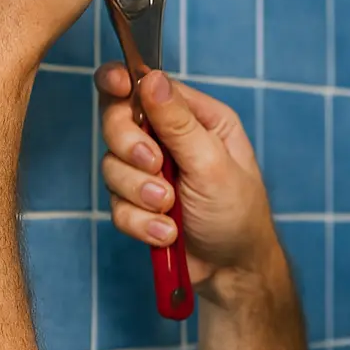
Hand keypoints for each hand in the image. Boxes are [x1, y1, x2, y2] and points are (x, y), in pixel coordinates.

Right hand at [97, 65, 279, 293]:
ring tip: (170, 210)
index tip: (117, 87)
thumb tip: (151, 79)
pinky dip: (140, 223)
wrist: (233, 271)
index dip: (123, 82)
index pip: (147, 85)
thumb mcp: (213, 163)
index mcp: (196, 117)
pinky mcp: (137, 204)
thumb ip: (179, 123)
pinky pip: (116, 206)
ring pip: (111, 167)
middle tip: (156, 168)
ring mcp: (149, 172)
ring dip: (141, 193)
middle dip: (131, 148)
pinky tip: (167, 234)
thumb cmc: (238, 214)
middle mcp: (169, 139)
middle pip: (117, 121)